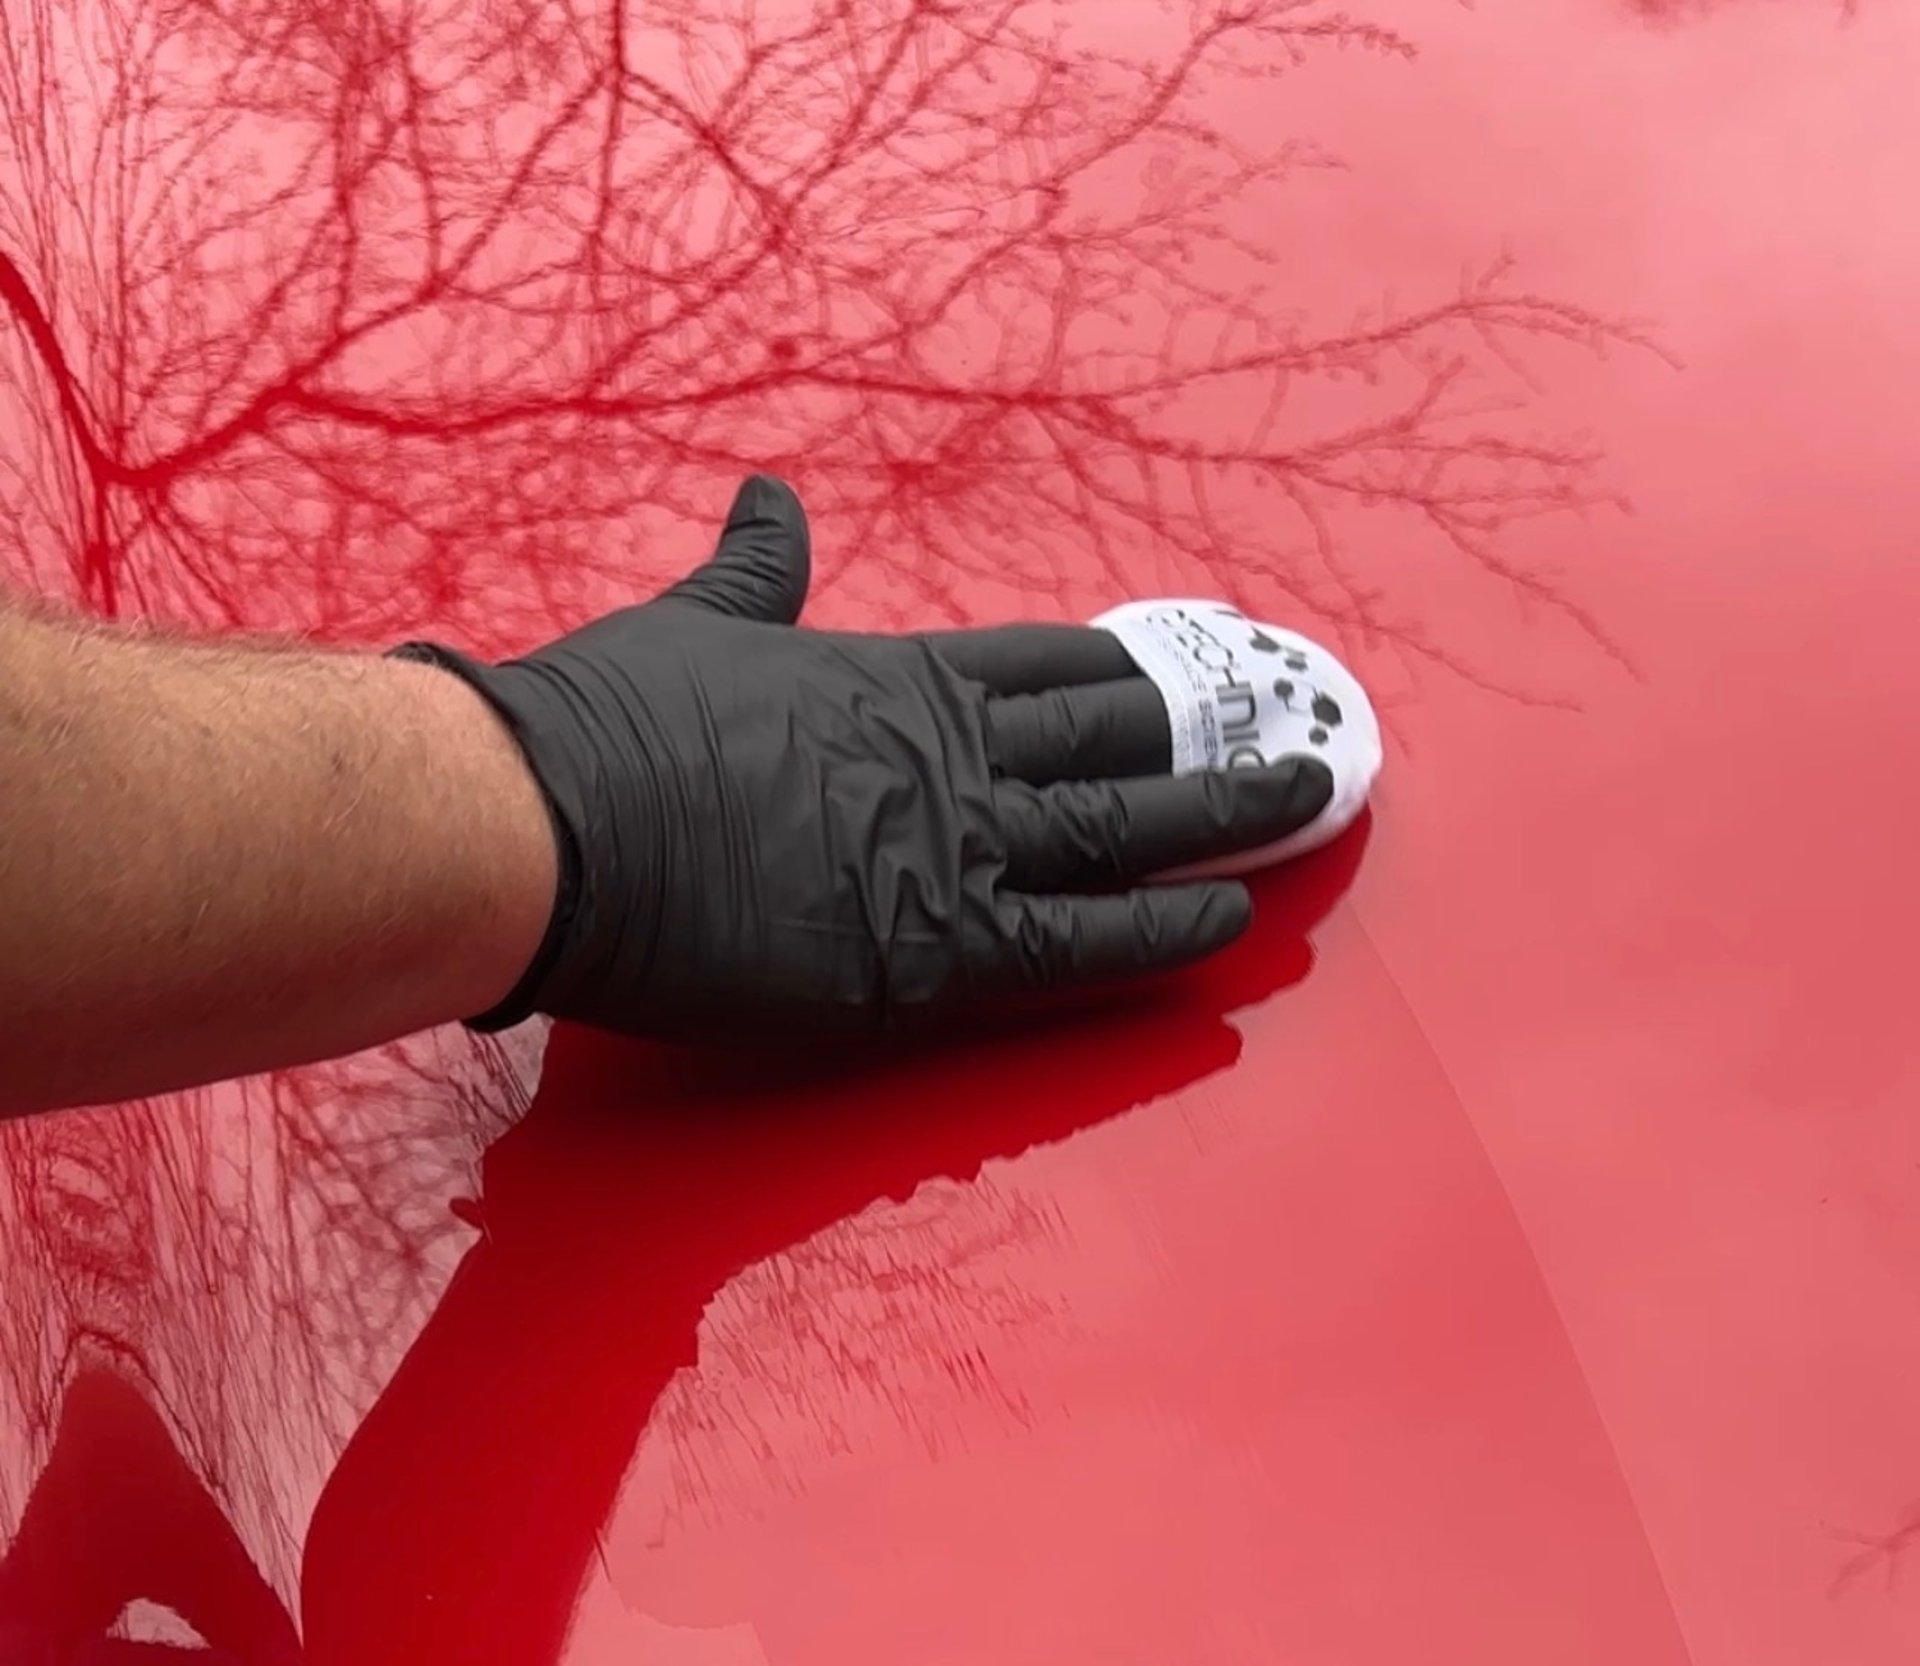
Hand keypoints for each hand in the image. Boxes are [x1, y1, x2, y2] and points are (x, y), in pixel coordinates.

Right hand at [397, 477, 1332, 1035]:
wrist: (547, 825)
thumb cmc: (605, 725)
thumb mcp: (695, 623)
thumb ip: (753, 570)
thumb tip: (768, 498)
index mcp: (893, 678)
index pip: (1049, 668)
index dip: (1127, 677)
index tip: (1191, 672)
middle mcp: (947, 754)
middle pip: (1116, 740)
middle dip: (1213, 735)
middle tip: (1301, 733)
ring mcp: (949, 849)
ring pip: (1124, 829)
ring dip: (1226, 818)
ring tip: (1307, 808)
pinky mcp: (927, 951)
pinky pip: (1078, 940)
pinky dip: (1161, 932)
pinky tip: (1230, 926)